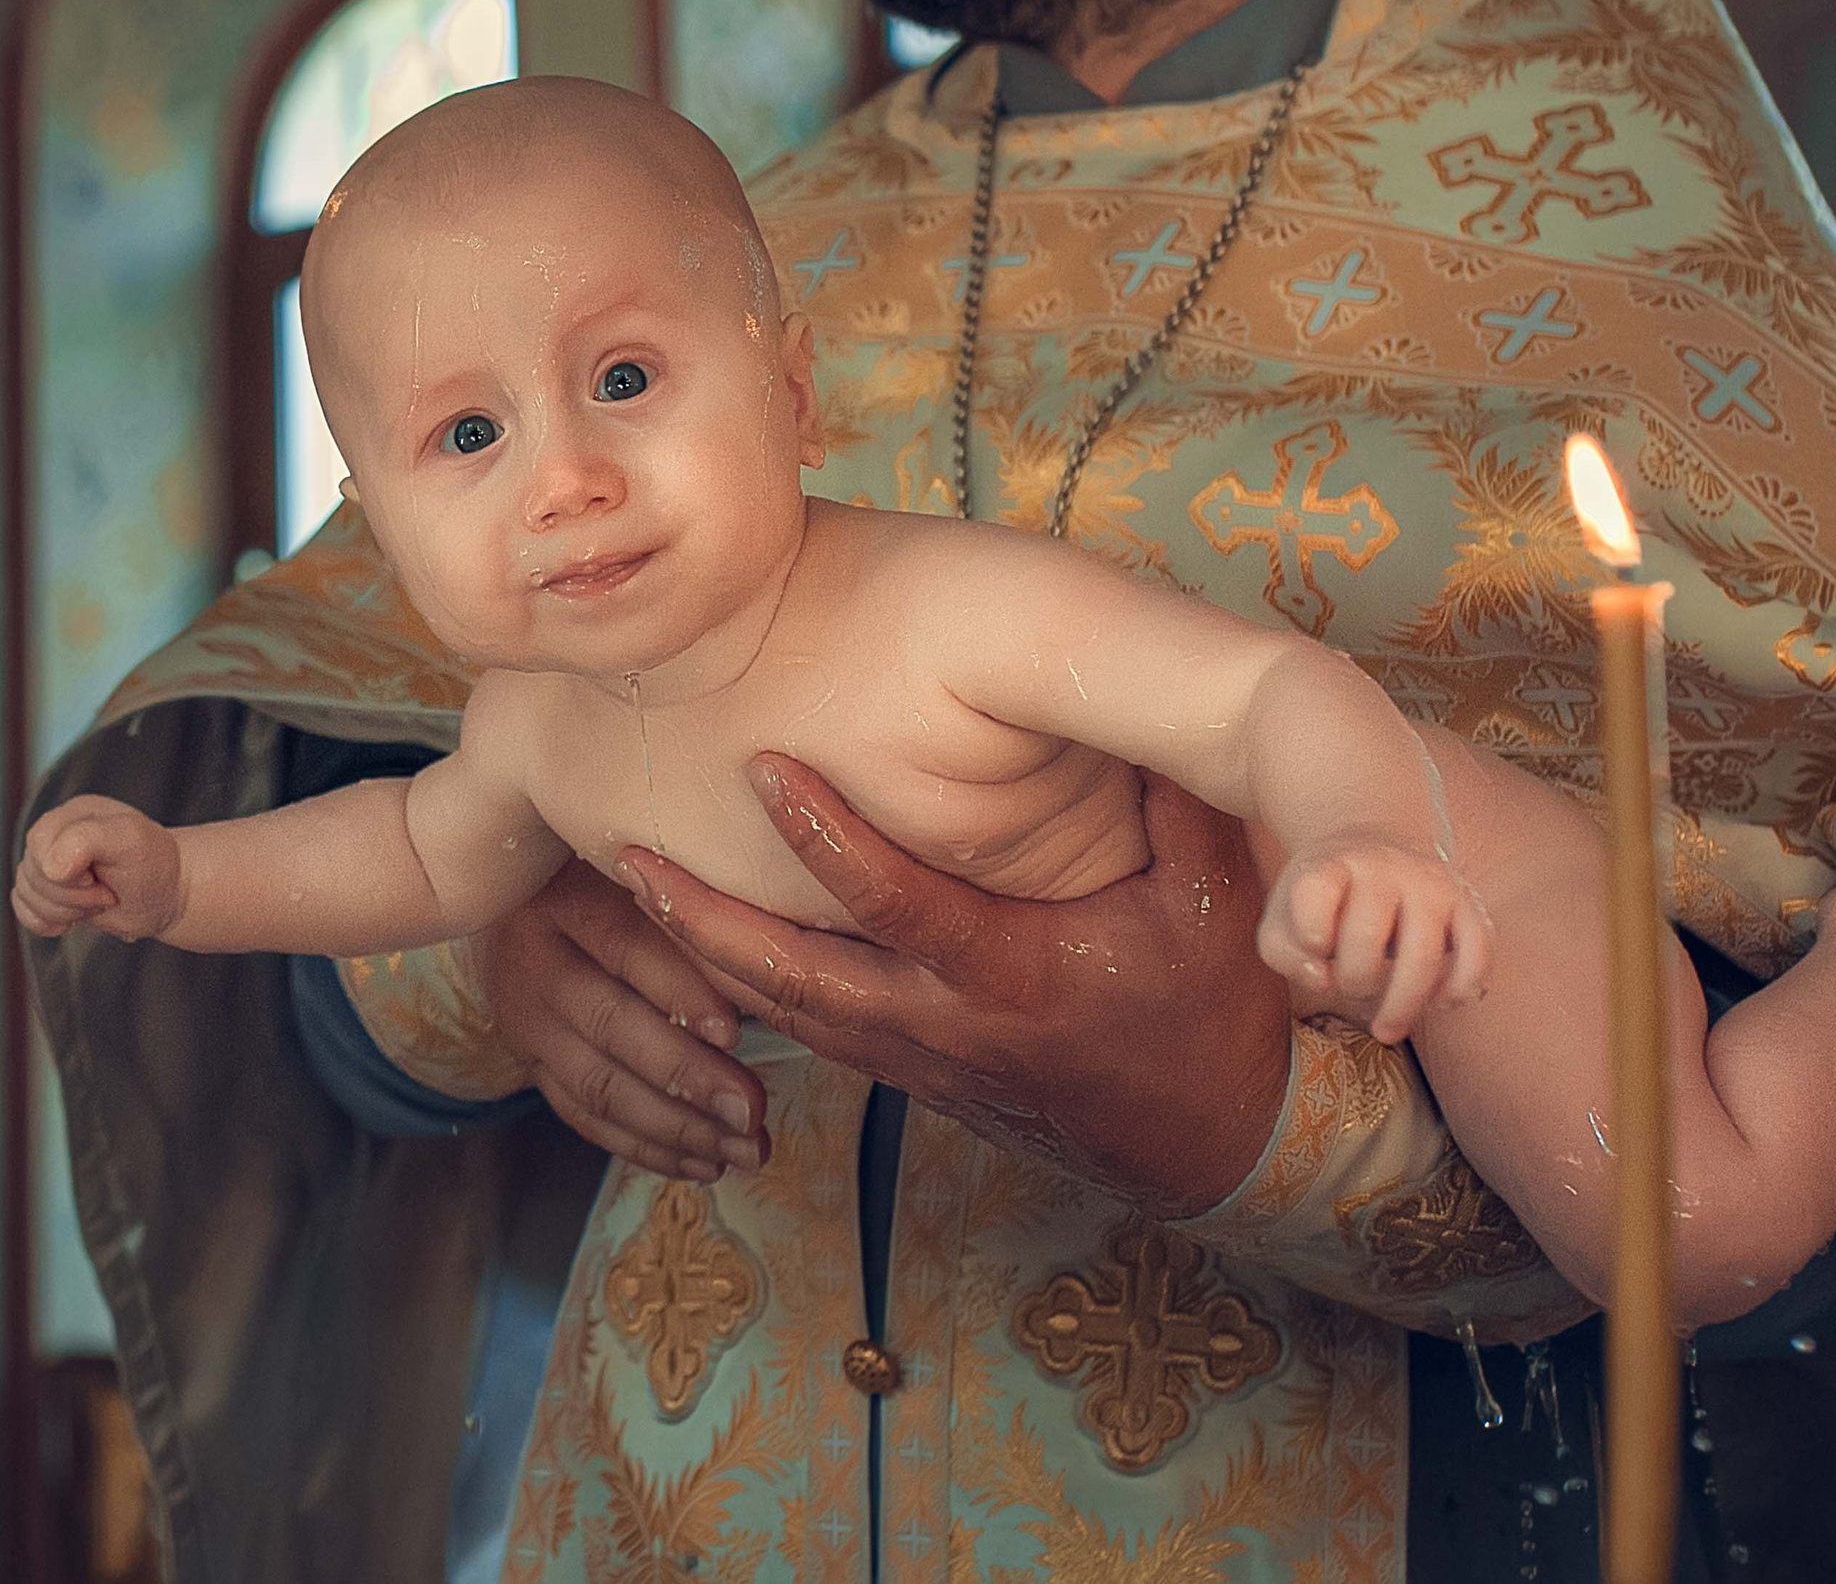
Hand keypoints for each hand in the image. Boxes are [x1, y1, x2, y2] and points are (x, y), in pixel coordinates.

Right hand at [12, 795, 182, 939]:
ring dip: (66, 910)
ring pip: (26, 893)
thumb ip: (87, 840)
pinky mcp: (48, 892)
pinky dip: (46, 921)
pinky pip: (23, 909)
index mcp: (73, 814)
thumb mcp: (132, 841)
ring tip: (100, 901)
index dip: (68, 871)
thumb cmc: (155, 865)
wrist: (169, 896)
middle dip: (72, 895)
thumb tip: (51, 868)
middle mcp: (56, 836)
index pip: (40, 843)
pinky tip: (73, 920)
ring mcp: (50, 865)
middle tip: (107, 892)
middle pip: (33, 873)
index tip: (103, 875)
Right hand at [473, 858, 769, 1183]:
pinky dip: (646, 1145)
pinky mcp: (529, 1061)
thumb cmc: (614, 875)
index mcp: (564, 895)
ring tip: (742, 1150)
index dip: (679, 990)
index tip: (734, 1032)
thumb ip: (697, 914)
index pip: (624, 944)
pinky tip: (702, 1163)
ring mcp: (522, 1017)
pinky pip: (585, 1115)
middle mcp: (531, 957)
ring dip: (676, 1127)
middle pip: (611, 1026)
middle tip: (750, 1112)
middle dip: (687, 1077)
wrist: (515, 892)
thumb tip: (769, 968)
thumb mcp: (650, 871)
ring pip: (598, 1084)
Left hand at [615, 755, 1293, 1218]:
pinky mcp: (909, 1071)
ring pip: (785, 1009)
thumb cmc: (1206, 1013)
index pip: (897, 908)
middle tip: (625, 854)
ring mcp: (918, 1058)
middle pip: (793, 979)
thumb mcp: (1209, 903)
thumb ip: (1172, 799)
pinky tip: (694, 941)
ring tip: (632, 882)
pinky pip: (808, 1028)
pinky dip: (744, 985)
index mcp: (1012, 978)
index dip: (827, 839)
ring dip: (702, 951)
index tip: (765, 769)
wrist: (1201, 1139)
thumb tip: (1143, 696)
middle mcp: (944, 1026)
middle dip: (704, 921)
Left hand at [1257, 836, 1493, 1045]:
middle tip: (1351, 986)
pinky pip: (1478, 952)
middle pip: (1366, 938)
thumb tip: (1322, 978)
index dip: (1310, 928)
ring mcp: (1430, 884)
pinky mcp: (1468, 904)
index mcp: (1331, 866)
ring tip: (1386, 1028)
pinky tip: (1441, 1003)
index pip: (1316, 890)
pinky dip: (1461, 988)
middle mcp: (1383, 868)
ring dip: (1400, 1004)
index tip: (1316, 947)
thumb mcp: (1285, 917)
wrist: (1374, 847)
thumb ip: (1283, 952)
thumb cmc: (1325, 900)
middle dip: (1354, 981)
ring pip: (1422, 956)